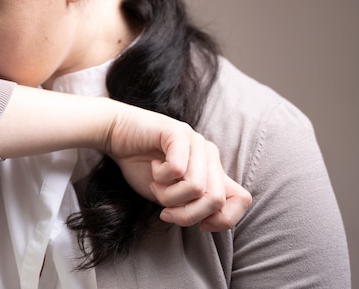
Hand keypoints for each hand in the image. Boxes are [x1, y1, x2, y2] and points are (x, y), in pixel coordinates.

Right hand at [105, 106, 251, 230]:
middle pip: (216, 200)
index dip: (224, 220)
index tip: (200, 225)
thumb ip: (192, 205)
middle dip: (187, 214)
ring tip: (156, 185)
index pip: (242, 199)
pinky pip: (177, 169)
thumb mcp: (170, 195)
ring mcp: (196, 142)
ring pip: (196, 188)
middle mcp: (210, 155)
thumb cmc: (141, 165)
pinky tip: (153, 166)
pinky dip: (160, 177)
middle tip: (165, 209)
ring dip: (168, 196)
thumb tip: (210, 221)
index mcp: (214, 170)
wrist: (116, 136)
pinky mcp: (179, 133)